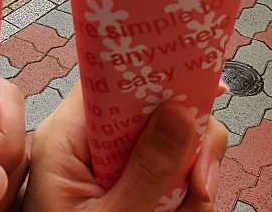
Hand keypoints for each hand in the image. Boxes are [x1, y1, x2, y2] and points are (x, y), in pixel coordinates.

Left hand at [23, 82, 227, 211]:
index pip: (113, 79)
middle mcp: (91, 140)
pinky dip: (188, 195)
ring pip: (173, 143)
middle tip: (201, 184)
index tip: (203, 82)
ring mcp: (114, 162)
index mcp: (67, 135)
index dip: (157, 74)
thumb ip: (147, 169)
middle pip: (154, 109)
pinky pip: (173, 173)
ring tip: (189, 209)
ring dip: (193, 177)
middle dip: (188, 143)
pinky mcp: (132, 183)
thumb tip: (182, 108)